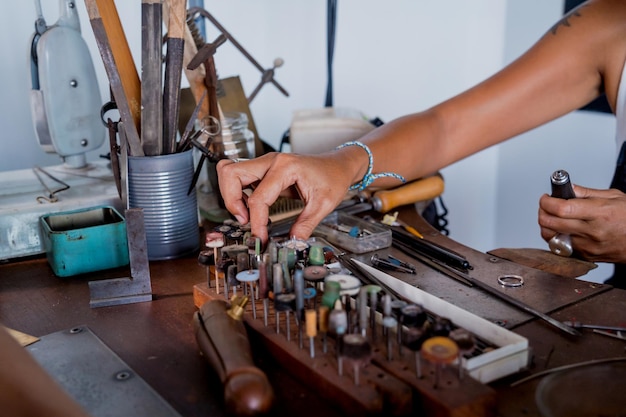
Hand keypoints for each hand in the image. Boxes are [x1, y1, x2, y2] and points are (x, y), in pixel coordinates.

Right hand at [217, 152, 356, 242]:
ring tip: (246, 214)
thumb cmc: (333, 178)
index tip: (261, 239)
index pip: (258, 198)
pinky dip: (238, 192)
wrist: (339, 165)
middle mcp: (271, 161)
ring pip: (230, 172)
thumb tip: (291, 243)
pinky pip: (239, 177)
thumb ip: (305, 226)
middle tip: (244, 220)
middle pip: (231, 173)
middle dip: (231, 200)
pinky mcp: (264, 169)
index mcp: (285, 167)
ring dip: (231, 195)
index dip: (256, 223)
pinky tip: (252, 207)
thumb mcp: (324, 205)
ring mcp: (266, 163)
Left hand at [538, 184, 625, 262]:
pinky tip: (562, 229)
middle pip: (551, 223)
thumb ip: (586, 193)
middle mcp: (592, 232)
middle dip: (542, 211)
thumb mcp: (614, 197)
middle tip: (546, 205)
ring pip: (551, 237)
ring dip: (546, 225)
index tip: (546, 197)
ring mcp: (588, 246)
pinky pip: (561, 247)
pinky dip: (556, 237)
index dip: (547, 202)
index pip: (562, 208)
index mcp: (600, 213)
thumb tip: (566, 188)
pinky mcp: (585, 256)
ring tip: (552, 217)